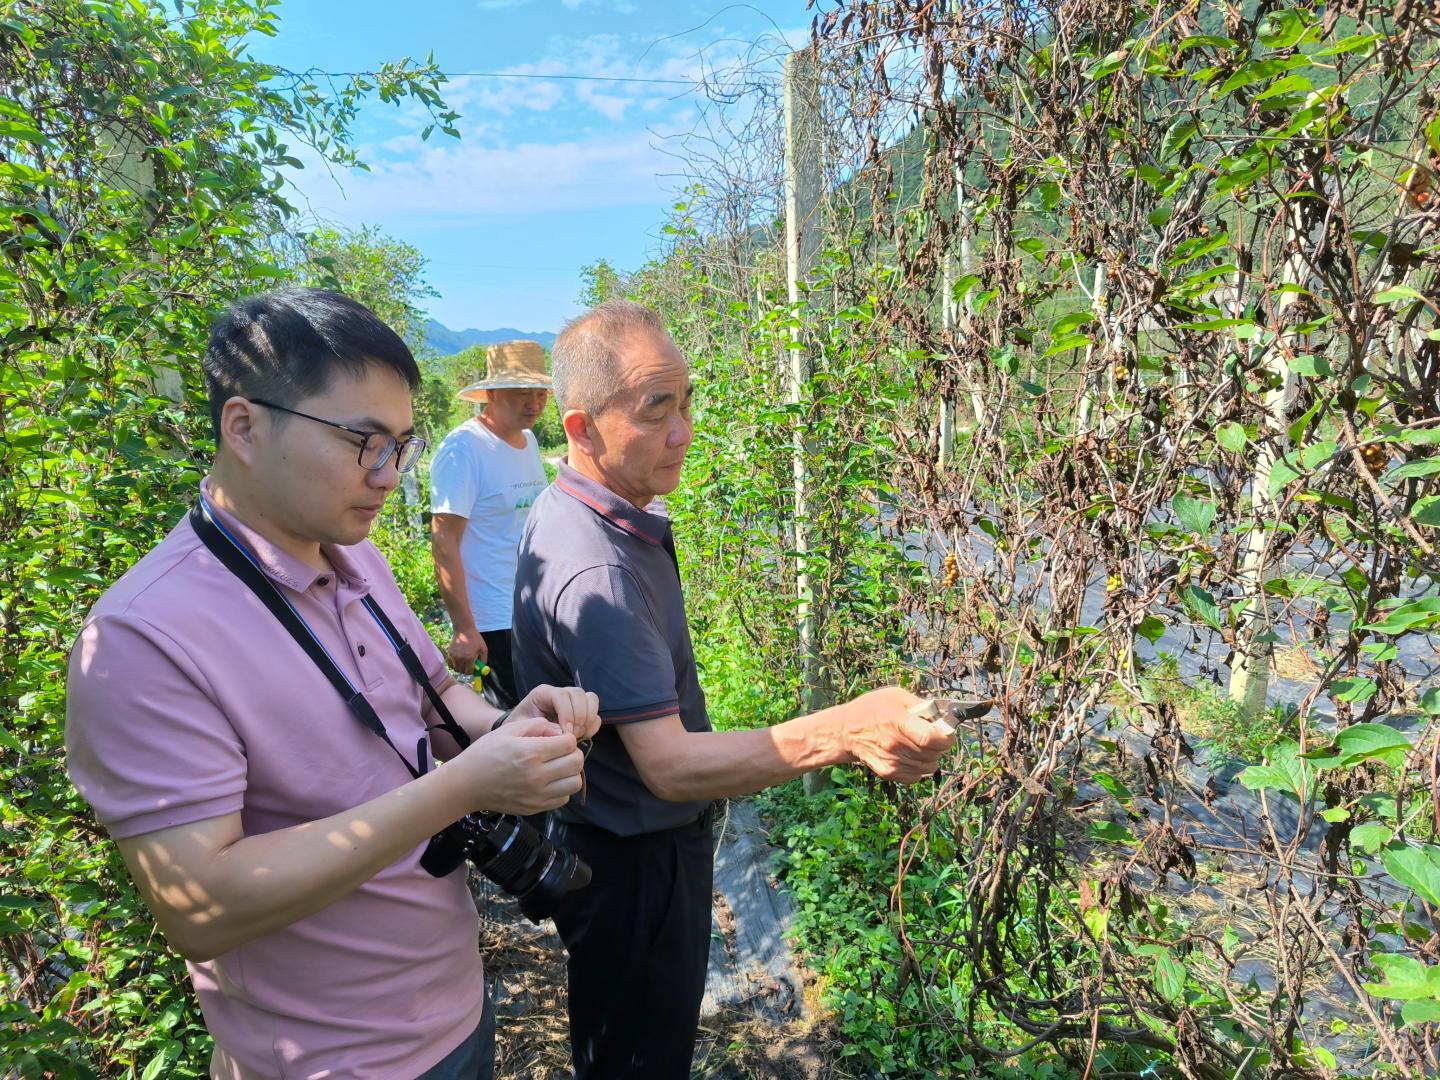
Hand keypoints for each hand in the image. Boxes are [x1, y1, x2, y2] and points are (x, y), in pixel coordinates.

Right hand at [445, 628, 487, 674]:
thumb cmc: (476, 639)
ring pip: (456, 669)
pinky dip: (454, 664)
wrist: (464, 630)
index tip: (474, 668)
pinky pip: (450, 664)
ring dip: (460, 668)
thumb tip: (481, 669)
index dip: (472, 671)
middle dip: (466, 670)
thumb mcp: (483, 649)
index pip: (469, 672)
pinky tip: (458, 660)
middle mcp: (460, 658)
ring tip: (464, 662)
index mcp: (470, 658)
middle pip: (462, 671)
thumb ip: (484, 660)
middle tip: (469, 666)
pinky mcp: (449, 654)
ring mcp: (454, 656)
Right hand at [454, 714, 583, 815]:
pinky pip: (563, 798)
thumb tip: (559, 731)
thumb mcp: (508, 730)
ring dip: (570, 773)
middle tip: (560, 752)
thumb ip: (537, 725)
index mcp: (531, 753)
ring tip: (557, 767)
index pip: (570, 743)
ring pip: (575, 783)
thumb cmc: (485, 754)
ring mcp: (537, 795)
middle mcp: (537, 776)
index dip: (566, 738)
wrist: (466, 785)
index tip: (556, 739)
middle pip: (577, 763)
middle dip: (572, 753)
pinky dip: (561, 789)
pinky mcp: (535, 808)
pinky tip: (549, 781)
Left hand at [510, 684, 600, 741]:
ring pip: (590, 699)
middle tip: (572, 735)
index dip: (567, 713)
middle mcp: (560, 693)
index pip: (561, 695)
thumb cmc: (521, 730)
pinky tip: (583, 735)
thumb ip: (541, 728)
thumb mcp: (524, 728)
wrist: (522, 735)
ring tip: (579, 734)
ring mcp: (573, 701)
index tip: (566, 732)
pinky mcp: (581, 711)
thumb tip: (563, 733)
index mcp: (544, 693)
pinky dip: (592, 724)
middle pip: (578, 694)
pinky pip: (595, 712)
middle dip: (579, 716)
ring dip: (588, 718)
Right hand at [839, 687, 955, 782]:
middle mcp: (895, 744)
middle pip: (934, 754)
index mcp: (898, 722)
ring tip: (919, 745)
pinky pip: (916, 776)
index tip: (947, 733)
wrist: (845, 731)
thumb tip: (941, 715)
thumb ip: (920, 705)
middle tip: (931, 735)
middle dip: (939, 745)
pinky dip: (918, 767)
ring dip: (930, 757)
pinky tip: (910, 755)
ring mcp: (892, 761)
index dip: (946, 738)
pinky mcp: (888, 772)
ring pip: (929, 767)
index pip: (932, 738)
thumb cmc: (871, 709)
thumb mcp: (895, 696)